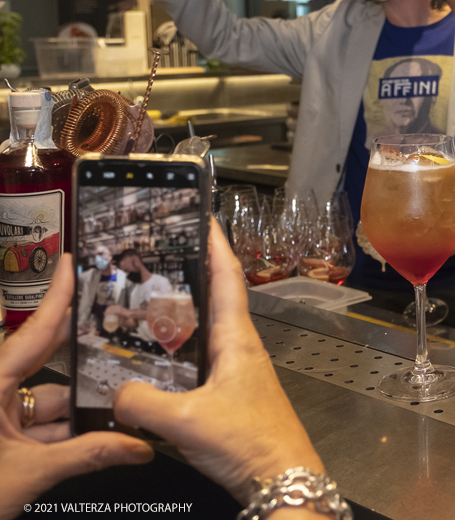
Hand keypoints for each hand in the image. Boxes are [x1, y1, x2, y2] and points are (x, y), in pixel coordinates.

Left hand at [0, 256, 153, 519]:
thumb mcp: (29, 475)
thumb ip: (88, 455)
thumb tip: (138, 446)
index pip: (33, 333)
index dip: (57, 298)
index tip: (75, 266)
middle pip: (43, 362)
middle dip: (82, 357)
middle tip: (117, 333)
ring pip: (45, 401)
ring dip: (81, 410)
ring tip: (124, 408)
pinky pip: (37, 426)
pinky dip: (66, 432)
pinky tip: (99, 438)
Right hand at [114, 219, 323, 503]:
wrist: (282, 482)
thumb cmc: (253, 444)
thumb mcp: (186, 420)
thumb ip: (142, 403)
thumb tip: (114, 394)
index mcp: (237, 340)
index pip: (227, 279)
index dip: (215, 245)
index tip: (203, 217)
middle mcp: (240, 350)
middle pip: (214, 301)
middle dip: (190, 276)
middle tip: (161, 257)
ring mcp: (237, 374)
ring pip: (204, 335)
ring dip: (180, 318)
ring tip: (146, 304)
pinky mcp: (229, 398)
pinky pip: (197, 366)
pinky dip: (176, 357)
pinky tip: (154, 366)